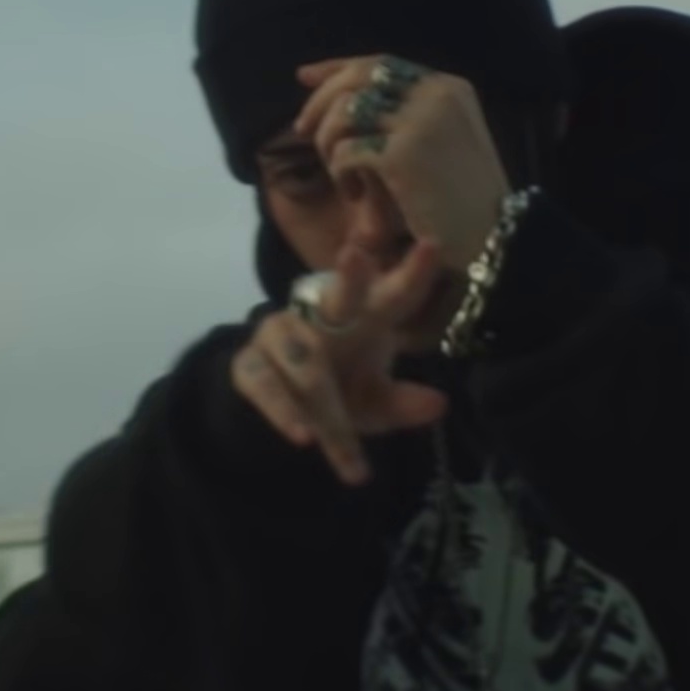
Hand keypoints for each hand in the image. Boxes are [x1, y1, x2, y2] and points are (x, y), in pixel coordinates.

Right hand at [226, 235, 450, 484]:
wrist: (283, 415)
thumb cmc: (341, 393)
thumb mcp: (374, 404)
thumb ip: (403, 404)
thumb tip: (439, 404)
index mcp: (365, 318)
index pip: (394, 294)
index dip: (414, 273)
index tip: (433, 245)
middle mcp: (323, 315)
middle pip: (339, 294)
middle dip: (349, 277)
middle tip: (355, 256)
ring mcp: (282, 333)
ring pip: (306, 363)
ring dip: (327, 409)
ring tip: (342, 446)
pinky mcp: (250, 362)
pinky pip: (266, 385)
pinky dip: (285, 412)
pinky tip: (303, 437)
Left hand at [292, 55, 510, 305]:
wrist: (492, 236)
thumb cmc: (463, 197)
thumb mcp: (445, 139)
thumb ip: (406, 111)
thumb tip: (343, 88)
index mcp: (448, 86)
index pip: (380, 63)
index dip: (337, 67)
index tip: (304, 76)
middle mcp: (435, 94)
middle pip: (356, 78)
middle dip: (319, 101)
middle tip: (303, 131)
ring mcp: (420, 120)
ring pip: (344, 112)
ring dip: (329, 144)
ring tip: (344, 175)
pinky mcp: (402, 154)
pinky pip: (345, 151)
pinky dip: (340, 173)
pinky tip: (356, 193)